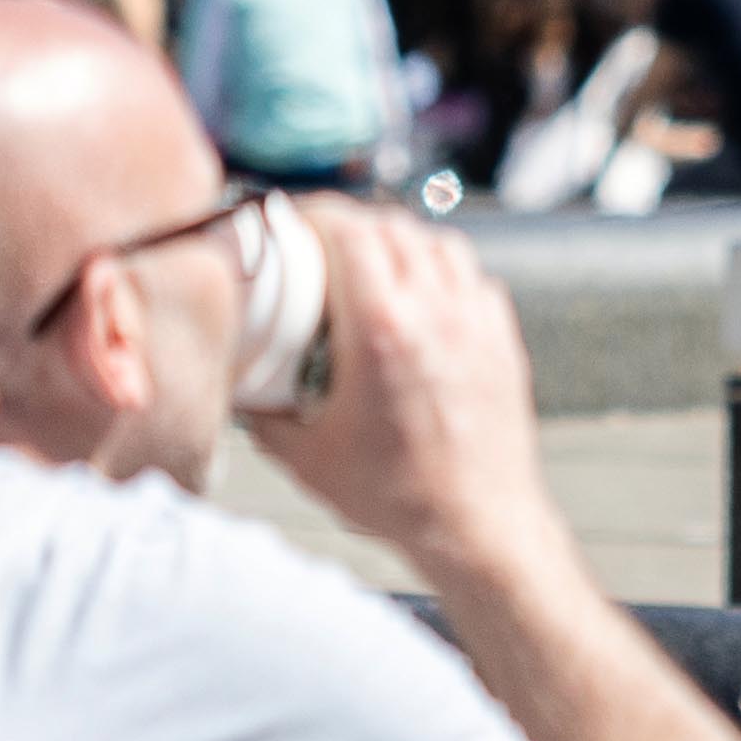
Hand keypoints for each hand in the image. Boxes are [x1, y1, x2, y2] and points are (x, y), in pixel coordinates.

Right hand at [239, 198, 551, 575]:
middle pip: (393, 227)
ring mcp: (476, 323)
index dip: (317, 214)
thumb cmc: (395, 496)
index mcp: (382, 330)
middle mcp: (435, 313)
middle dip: (353, 224)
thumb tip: (238, 389)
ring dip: (401, 242)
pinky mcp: (503, 341)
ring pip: (439, 244)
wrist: (479, 526)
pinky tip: (420, 299)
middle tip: (323, 242)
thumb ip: (262, 415)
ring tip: (371, 265)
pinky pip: (472, 279)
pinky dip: (442, 273)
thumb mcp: (306, 457)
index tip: (293, 220)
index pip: (350, 230)